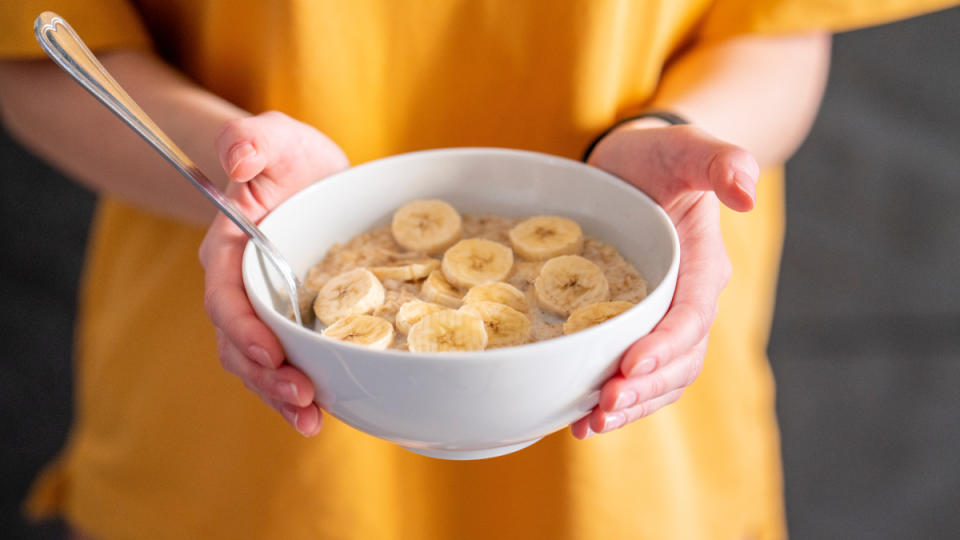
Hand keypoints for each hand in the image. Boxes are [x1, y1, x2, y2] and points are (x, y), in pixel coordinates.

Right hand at [199, 111, 348, 435]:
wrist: (305, 177)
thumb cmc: (286, 157)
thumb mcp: (274, 137)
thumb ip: (251, 140)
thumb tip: (237, 160)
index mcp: (230, 249)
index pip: (226, 297)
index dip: (244, 329)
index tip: (272, 352)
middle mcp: (240, 287)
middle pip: (239, 342)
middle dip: (267, 375)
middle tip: (302, 399)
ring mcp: (263, 309)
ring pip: (259, 363)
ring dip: (281, 394)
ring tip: (311, 420)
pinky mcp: (289, 322)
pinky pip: (286, 362)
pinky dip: (298, 389)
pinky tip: (322, 413)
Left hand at [571, 121, 757, 438]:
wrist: (633, 164)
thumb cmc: (658, 155)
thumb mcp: (687, 148)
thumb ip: (721, 161)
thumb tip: (747, 190)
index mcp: (704, 265)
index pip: (692, 315)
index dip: (666, 344)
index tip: (631, 364)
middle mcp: (690, 299)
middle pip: (680, 359)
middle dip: (645, 387)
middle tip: (603, 407)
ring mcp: (666, 318)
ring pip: (662, 377)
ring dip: (632, 405)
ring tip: (591, 423)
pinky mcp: (639, 326)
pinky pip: (638, 374)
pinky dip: (618, 400)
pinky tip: (580, 420)